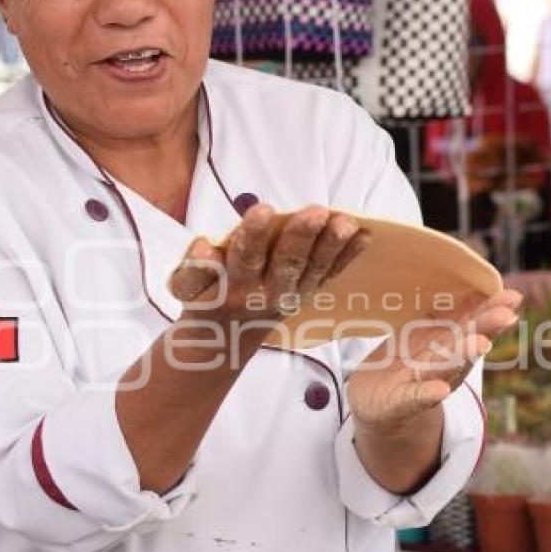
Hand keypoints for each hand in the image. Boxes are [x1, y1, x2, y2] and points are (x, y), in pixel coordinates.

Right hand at [169, 203, 369, 325]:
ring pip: (314, 269)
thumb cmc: (205, 299)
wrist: (223, 341)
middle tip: (316, 211)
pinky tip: (364, 236)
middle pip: (286, 263)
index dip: (254, 235)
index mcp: (235, 286)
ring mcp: (291, 296)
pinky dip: (347, 257)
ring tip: (346, 222)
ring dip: (332, 245)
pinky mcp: (307, 294)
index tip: (264, 210)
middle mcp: (266, 294)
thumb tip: (203, 248)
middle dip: (302, 236)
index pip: (245, 258)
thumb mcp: (186, 288)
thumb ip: (192, 269)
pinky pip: (329, 275)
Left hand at [348, 288, 522, 434]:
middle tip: (507, 315)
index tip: (512, 297)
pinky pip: (411, 398)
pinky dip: (426, 394)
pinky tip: (440, 390)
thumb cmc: (404, 365)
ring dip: (461, 355)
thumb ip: (448, 316)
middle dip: (484, 328)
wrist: (373, 405)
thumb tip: (474, 285)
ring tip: (481, 342)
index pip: (469, 324)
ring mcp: (420, 383)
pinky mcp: (398, 403)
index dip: (490, 311)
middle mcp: (439, 364)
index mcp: (444, 345)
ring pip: (443, 366)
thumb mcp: (423, 336)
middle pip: (463, 343)